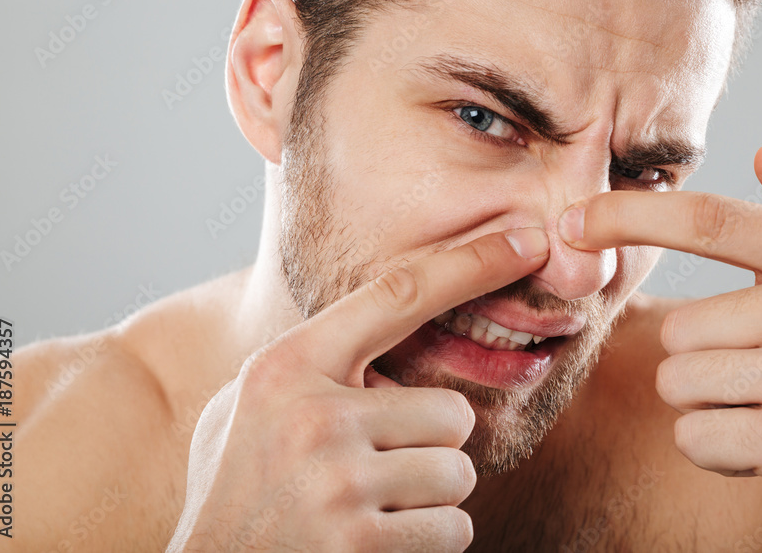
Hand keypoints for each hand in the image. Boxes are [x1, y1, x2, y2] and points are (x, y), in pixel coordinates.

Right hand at [167, 227, 549, 551]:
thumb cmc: (235, 487)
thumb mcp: (245, 405)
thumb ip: (309, 363)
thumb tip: (389, 314)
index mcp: (289, 367)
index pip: (398, 296)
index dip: (471, 263)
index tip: (526, 239)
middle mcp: (316, 419)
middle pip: (454, 412)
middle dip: (433, 444)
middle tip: (383, 463)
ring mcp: (338, 486)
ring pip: (458, 474)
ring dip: (431, 495)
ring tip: (374, 503)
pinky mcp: (358, 547)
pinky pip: (452, 530)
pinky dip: (429, 540)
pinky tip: (376, 539)